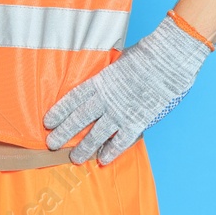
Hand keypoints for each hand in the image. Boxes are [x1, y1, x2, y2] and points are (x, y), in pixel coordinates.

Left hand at [42, 14, 211, 165]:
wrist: (167, 60)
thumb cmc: (145, 55)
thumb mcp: (119, 60)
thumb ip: (109, 73)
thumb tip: (104, 74)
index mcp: (100, 82)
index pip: (73, 99)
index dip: (60, 111)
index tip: (48, 122)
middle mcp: (106, 99)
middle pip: (79, 119)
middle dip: (64, 133)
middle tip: (52, 144)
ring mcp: (120, 112)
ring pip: (96, 134)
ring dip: (84, 147)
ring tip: (74, 158)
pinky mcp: (137, 121)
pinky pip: (121, 141)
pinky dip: (111, 151)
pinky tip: (103, 159)